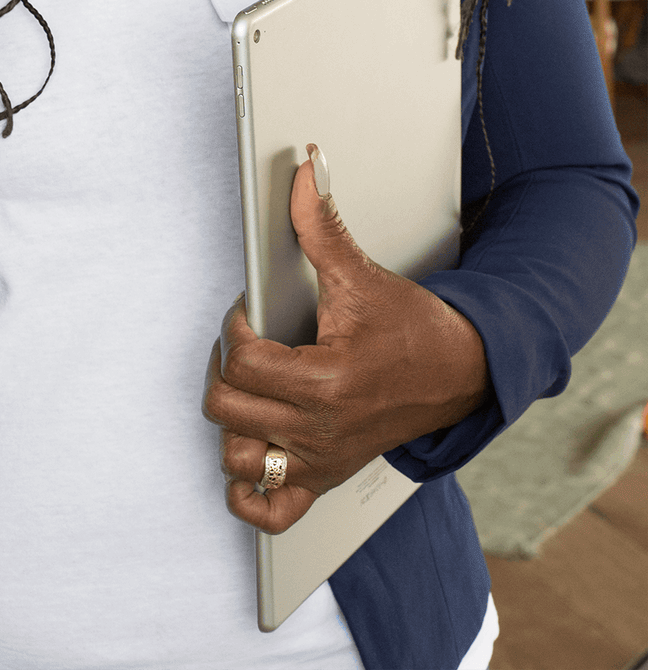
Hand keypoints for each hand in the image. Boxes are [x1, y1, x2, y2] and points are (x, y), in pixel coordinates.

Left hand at [203, 145, 492, 534]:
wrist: (462, 373)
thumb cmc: (413, 330)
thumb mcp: (362, 276)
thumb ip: (321, 225)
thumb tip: (304, 173)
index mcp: (325, 383)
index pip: (242, 362)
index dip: (235, 328)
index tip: (250, 313)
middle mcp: (319, 431)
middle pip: (227, 410)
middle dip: (225, 369)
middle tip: (244, 346)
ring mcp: (320, 461)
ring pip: (237, 460)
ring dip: (232, 423)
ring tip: (248, 388)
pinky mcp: (325, 479)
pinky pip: (268, 513)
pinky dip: (248, 492)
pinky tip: (253, 452)